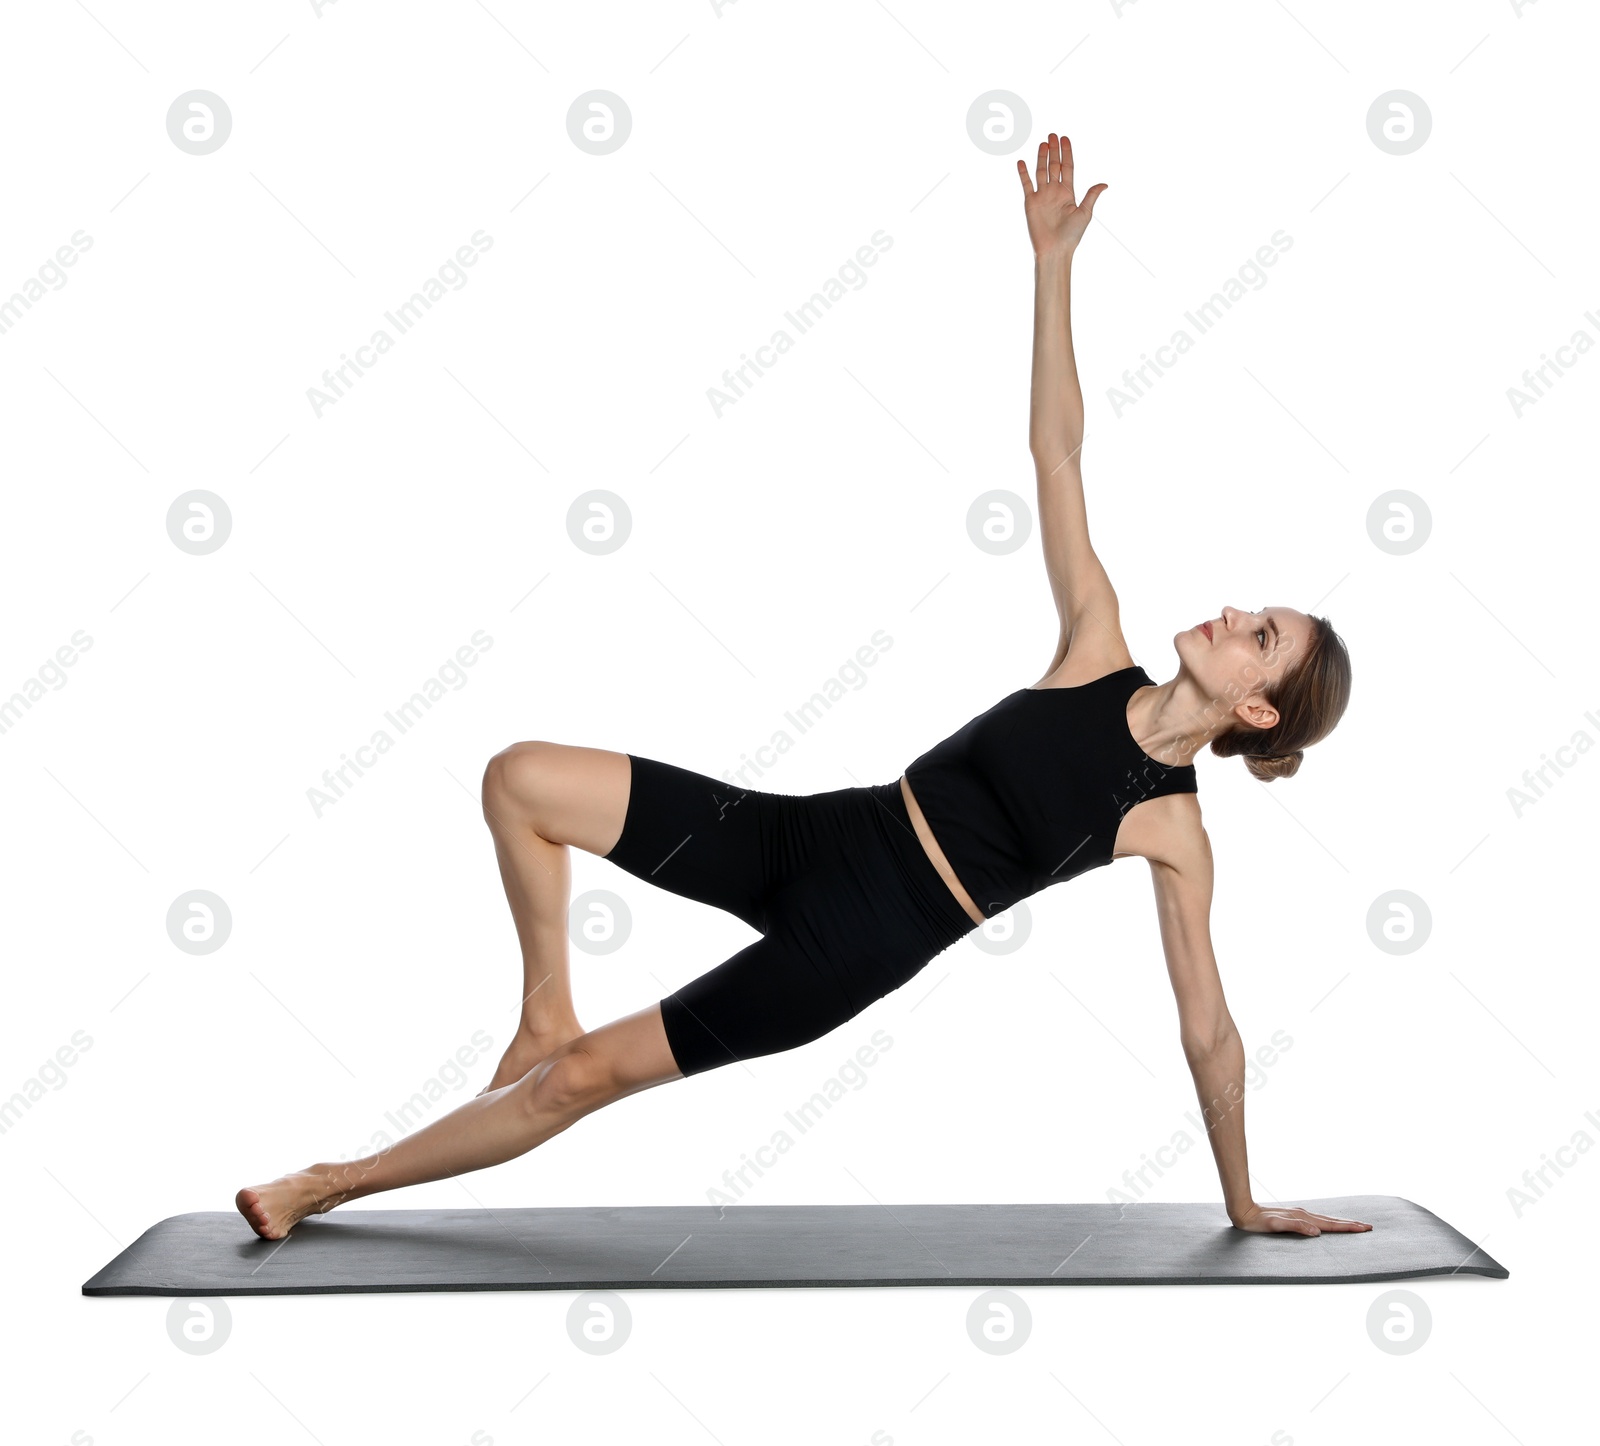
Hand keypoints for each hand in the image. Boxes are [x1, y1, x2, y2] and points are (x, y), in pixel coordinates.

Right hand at [1016, 132, 1106, 259]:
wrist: (1055, 250)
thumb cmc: (1072, 235)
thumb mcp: (1085, 213)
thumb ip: (1091, 195)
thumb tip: (1104, 184)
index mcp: (1068, 192)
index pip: (1067, 167)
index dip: (1067, 153)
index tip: (1065, 139)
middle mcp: (1055, 191)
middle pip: (1054, 165)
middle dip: (1054, 150)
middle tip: (1053, 135)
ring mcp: (1042, 196)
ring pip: (1041, 171)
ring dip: (1041, 157)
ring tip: (1042, 143)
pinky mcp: (1031, 203)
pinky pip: (1026, 184)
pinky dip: (1023, 173)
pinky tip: (1021, 162)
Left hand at [1230, 1203, 1373, 1235]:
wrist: (1244, 1212)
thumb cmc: (1259, 1222)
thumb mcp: (1276, 1226)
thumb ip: (1296, 1227)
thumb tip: (1316, 1232)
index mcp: (1303, 1217)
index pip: (1331, 1224)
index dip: (1348, 1227)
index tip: (1364, 1228)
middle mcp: (1304, 1214)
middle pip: (1332, 1220)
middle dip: (1350, 1224)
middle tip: (1368, 1227)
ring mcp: (1300, 1214)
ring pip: (1326, 1219)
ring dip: (1342, 1223)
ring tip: (1355, 1225)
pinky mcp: (1295, 1216)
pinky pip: (1318, 1220)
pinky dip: (1329, 1223)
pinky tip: (1330, 1225)